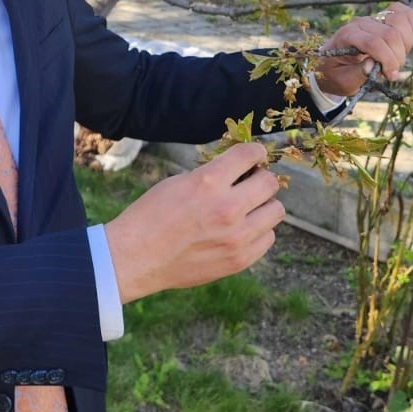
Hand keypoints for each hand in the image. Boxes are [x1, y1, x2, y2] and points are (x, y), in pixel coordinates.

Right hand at [103, 142, 283, 303]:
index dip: (254, 151)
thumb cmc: (151, 215)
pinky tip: (241, 230)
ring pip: (275, 211)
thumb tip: (238, 170)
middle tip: (249, 183)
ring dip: (262, 206)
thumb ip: (211, 175)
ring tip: (246, 209)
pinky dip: (258, 231)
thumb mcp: (177, 182)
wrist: (137, 257)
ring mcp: (236, 237)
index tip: (253, 155)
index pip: (250, 154)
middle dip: (260, 178)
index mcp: (208, 182)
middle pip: (270, 183)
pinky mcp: (239, 260)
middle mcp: (228, 208)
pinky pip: (268, 238)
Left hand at [314, 2, 412, 96]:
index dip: (388, 60)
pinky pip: (399, 11)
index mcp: (345, 37)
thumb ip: (358, 74)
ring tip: (396, 59)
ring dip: (405, 44)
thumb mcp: (343, 81)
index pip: (374, 42)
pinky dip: (410, 18)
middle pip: (390, 34)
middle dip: (397, 57)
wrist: (329, 65)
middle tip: (391, 72)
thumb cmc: (336, 74)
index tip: (390, 75)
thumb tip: (373, 65)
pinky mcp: (380, 19)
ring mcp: (370, 19)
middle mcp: (358, 24)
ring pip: (399, 22)